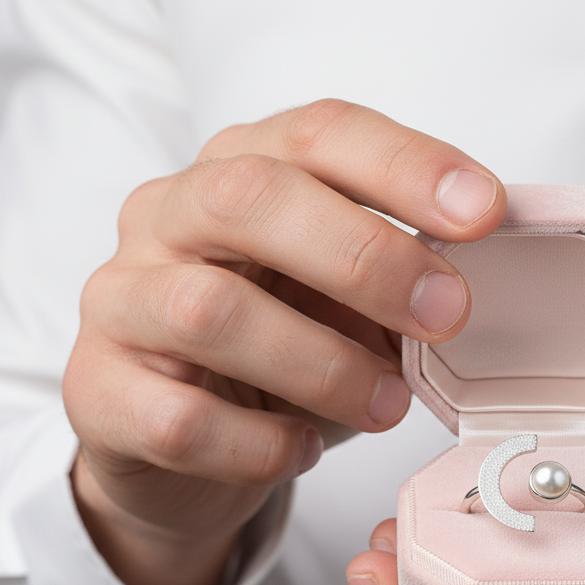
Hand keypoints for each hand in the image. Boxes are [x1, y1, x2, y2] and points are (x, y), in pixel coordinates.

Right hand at [64, 100, 506, 584]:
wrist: (179, 441)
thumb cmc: (279, 353)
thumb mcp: (345, 302)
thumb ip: (398, 280)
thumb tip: (478, 283)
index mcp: (238, 173)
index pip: (317, 134)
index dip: (404, 165)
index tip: (484, 212)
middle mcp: (166, 218)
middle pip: (249, 198)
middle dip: (364, 257)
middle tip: (446, 314)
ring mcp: (121, 302)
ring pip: (209, 311)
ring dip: (323, 365)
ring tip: (388, 405)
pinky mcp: (99, 392)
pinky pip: (179, 418)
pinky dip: (260, 444)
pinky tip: (302, 449)